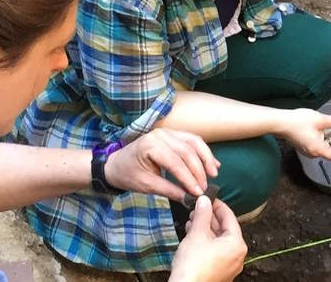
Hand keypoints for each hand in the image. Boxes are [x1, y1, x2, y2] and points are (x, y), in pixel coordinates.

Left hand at [105, 129, 219, 200]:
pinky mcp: (173, 134)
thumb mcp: (146, 185)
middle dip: (199, 171)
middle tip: (205, 188)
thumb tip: (188, 198)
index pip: (175, 163)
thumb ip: (168, 190)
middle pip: (188, 151)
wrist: (116, 163)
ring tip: (214, 174)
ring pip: (194, 142)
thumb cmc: (128, 174)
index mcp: (150, 146)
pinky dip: (204, 152)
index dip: (189, 178)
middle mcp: (161, 134)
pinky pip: (193, 140)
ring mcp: (168, 132)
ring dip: (206, 158)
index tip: (198, 192)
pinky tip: (212, 164)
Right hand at [169, 196, 245, 281]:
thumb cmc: (193, 266)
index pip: (230, 217)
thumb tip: (204, 201)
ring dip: (205, 230)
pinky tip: (193, 237)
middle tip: (198, 209)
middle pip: (225, 230)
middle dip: (209, 218)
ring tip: (192, 221)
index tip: (209, 198)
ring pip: (218, 242)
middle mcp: (237, 256)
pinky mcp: (219, 272)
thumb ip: (202, 215)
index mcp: (237, 244)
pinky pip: (214, 252)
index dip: (218, 205)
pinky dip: (205, 243)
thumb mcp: (197, 234)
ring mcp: (228, 266)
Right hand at [278, 109, 330, 161]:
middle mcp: (313, 153)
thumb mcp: (321, 120)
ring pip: (326, 148)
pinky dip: (326, 139)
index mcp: (318, 149)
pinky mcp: (305, 146)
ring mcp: (308, 150)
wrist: (280, 122)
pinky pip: (319, 145)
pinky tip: (327, 130)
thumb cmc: (296, 122)